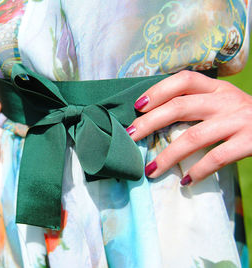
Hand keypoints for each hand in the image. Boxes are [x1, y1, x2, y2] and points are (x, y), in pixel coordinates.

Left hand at [127, 70, 251, 185]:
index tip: (137, 106)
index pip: (182, 80)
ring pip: (193, 137)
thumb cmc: (243, 116)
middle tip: (130, 137)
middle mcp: (225, 99)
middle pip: (179, 107)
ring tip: (151, 170)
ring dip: (168, 156)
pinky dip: (198, 170)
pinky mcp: (250, 142)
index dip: (157, 91)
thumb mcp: (223, 101)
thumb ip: (197, 104)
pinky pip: (217, 157)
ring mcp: (238, 120)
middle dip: (150, 123)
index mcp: (216, 87)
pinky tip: (185, 180)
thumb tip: (154, 118)